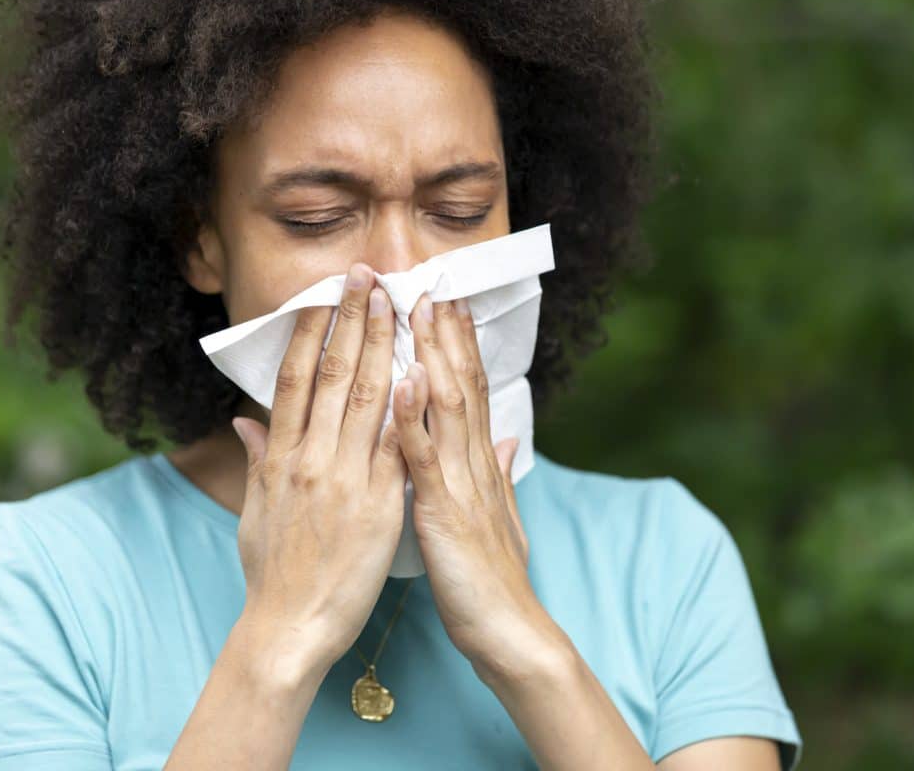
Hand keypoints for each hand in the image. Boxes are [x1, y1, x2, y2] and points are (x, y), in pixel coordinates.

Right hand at [228, 262, 414, 674]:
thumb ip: (256, 459)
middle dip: (351, 320)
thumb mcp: (253, 510)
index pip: (293, 377)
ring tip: (396, 303)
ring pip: (365, 396)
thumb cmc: (271, 574)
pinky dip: (409, 407)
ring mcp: (344, 479)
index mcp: (279, 456)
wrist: (288, 629)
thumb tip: (244, 419)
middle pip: (331, 373)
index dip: (310, 330)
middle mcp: (309, 458)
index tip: (324, 294)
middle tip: (367, 275)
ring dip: (382, 344)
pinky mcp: (378, 504)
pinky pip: (397, 446)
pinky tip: (422, 370)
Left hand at [393, 292, 540, 668]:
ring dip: (433, 354)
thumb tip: (507, 439)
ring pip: (447, 406)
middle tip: (433, 279)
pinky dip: (413, 417)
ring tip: (420, 309)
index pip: (468, 390)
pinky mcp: (443, 510)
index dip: (458, 344)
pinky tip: (404, 381)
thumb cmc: (493, 581)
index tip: (446, 300)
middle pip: (461, 383)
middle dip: (447, 332)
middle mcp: (473, 463)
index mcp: (478, 464)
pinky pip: (425, 457)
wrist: (509, 634)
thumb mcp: (496, 519)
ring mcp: (460, 483)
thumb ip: (498, 473)